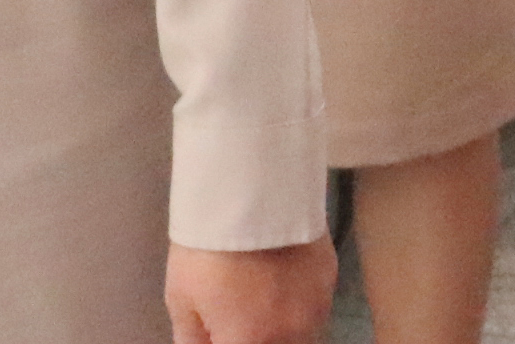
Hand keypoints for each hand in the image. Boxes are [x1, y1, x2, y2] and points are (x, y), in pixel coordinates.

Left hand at [166, 239, 336, 343]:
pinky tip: (279, 277)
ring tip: (259, 296)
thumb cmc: (207, 248)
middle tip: (235, 313)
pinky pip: (314, 306)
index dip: (226, 339)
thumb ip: (193, 339)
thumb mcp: (182, 298)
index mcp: (252, 343)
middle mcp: (292, 334)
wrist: (249, 187)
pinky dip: (296, 303)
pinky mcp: (331, 276)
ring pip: (301, 335)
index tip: (218, 329)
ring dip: (281, 327)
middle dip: (255, 336)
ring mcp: (317, 306)